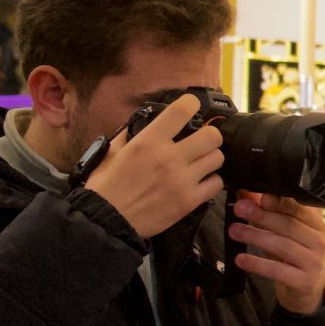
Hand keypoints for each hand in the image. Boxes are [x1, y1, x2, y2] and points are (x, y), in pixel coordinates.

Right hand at [82, 94, 222, 237]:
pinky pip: (217, 183)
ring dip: (211, 158)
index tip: (192, 108)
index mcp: (148, 141)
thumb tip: (142, 123)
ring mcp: (182, 179)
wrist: (106, 220)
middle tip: (201, 142)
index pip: (182, 110)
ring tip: (201, 163)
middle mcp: (169, 157)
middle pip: (212, 136)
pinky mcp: (190, 200)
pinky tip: (201, 181)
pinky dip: (212, 181)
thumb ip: (129, 135)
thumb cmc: (106, 187)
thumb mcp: (111, 153)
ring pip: (218, 158)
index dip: (191, 105)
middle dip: (209, 136)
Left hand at [229, 193, 324, 314]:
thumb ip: (266, 212)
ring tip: (234, 230)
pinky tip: (240, 259)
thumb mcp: (282, 232)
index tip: (259, 196)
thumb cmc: (293, 254)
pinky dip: (257, 264)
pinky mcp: (304, 281)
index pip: (299, 209)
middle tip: (240, 209)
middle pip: (290, 225)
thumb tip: (244, 192)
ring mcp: (313, 262)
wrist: (307, 287)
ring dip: (256, 236)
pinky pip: (278, 270)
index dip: (279, 202)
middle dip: (263, 215)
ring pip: (283, 246)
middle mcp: (318, 241)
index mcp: (316, 225)